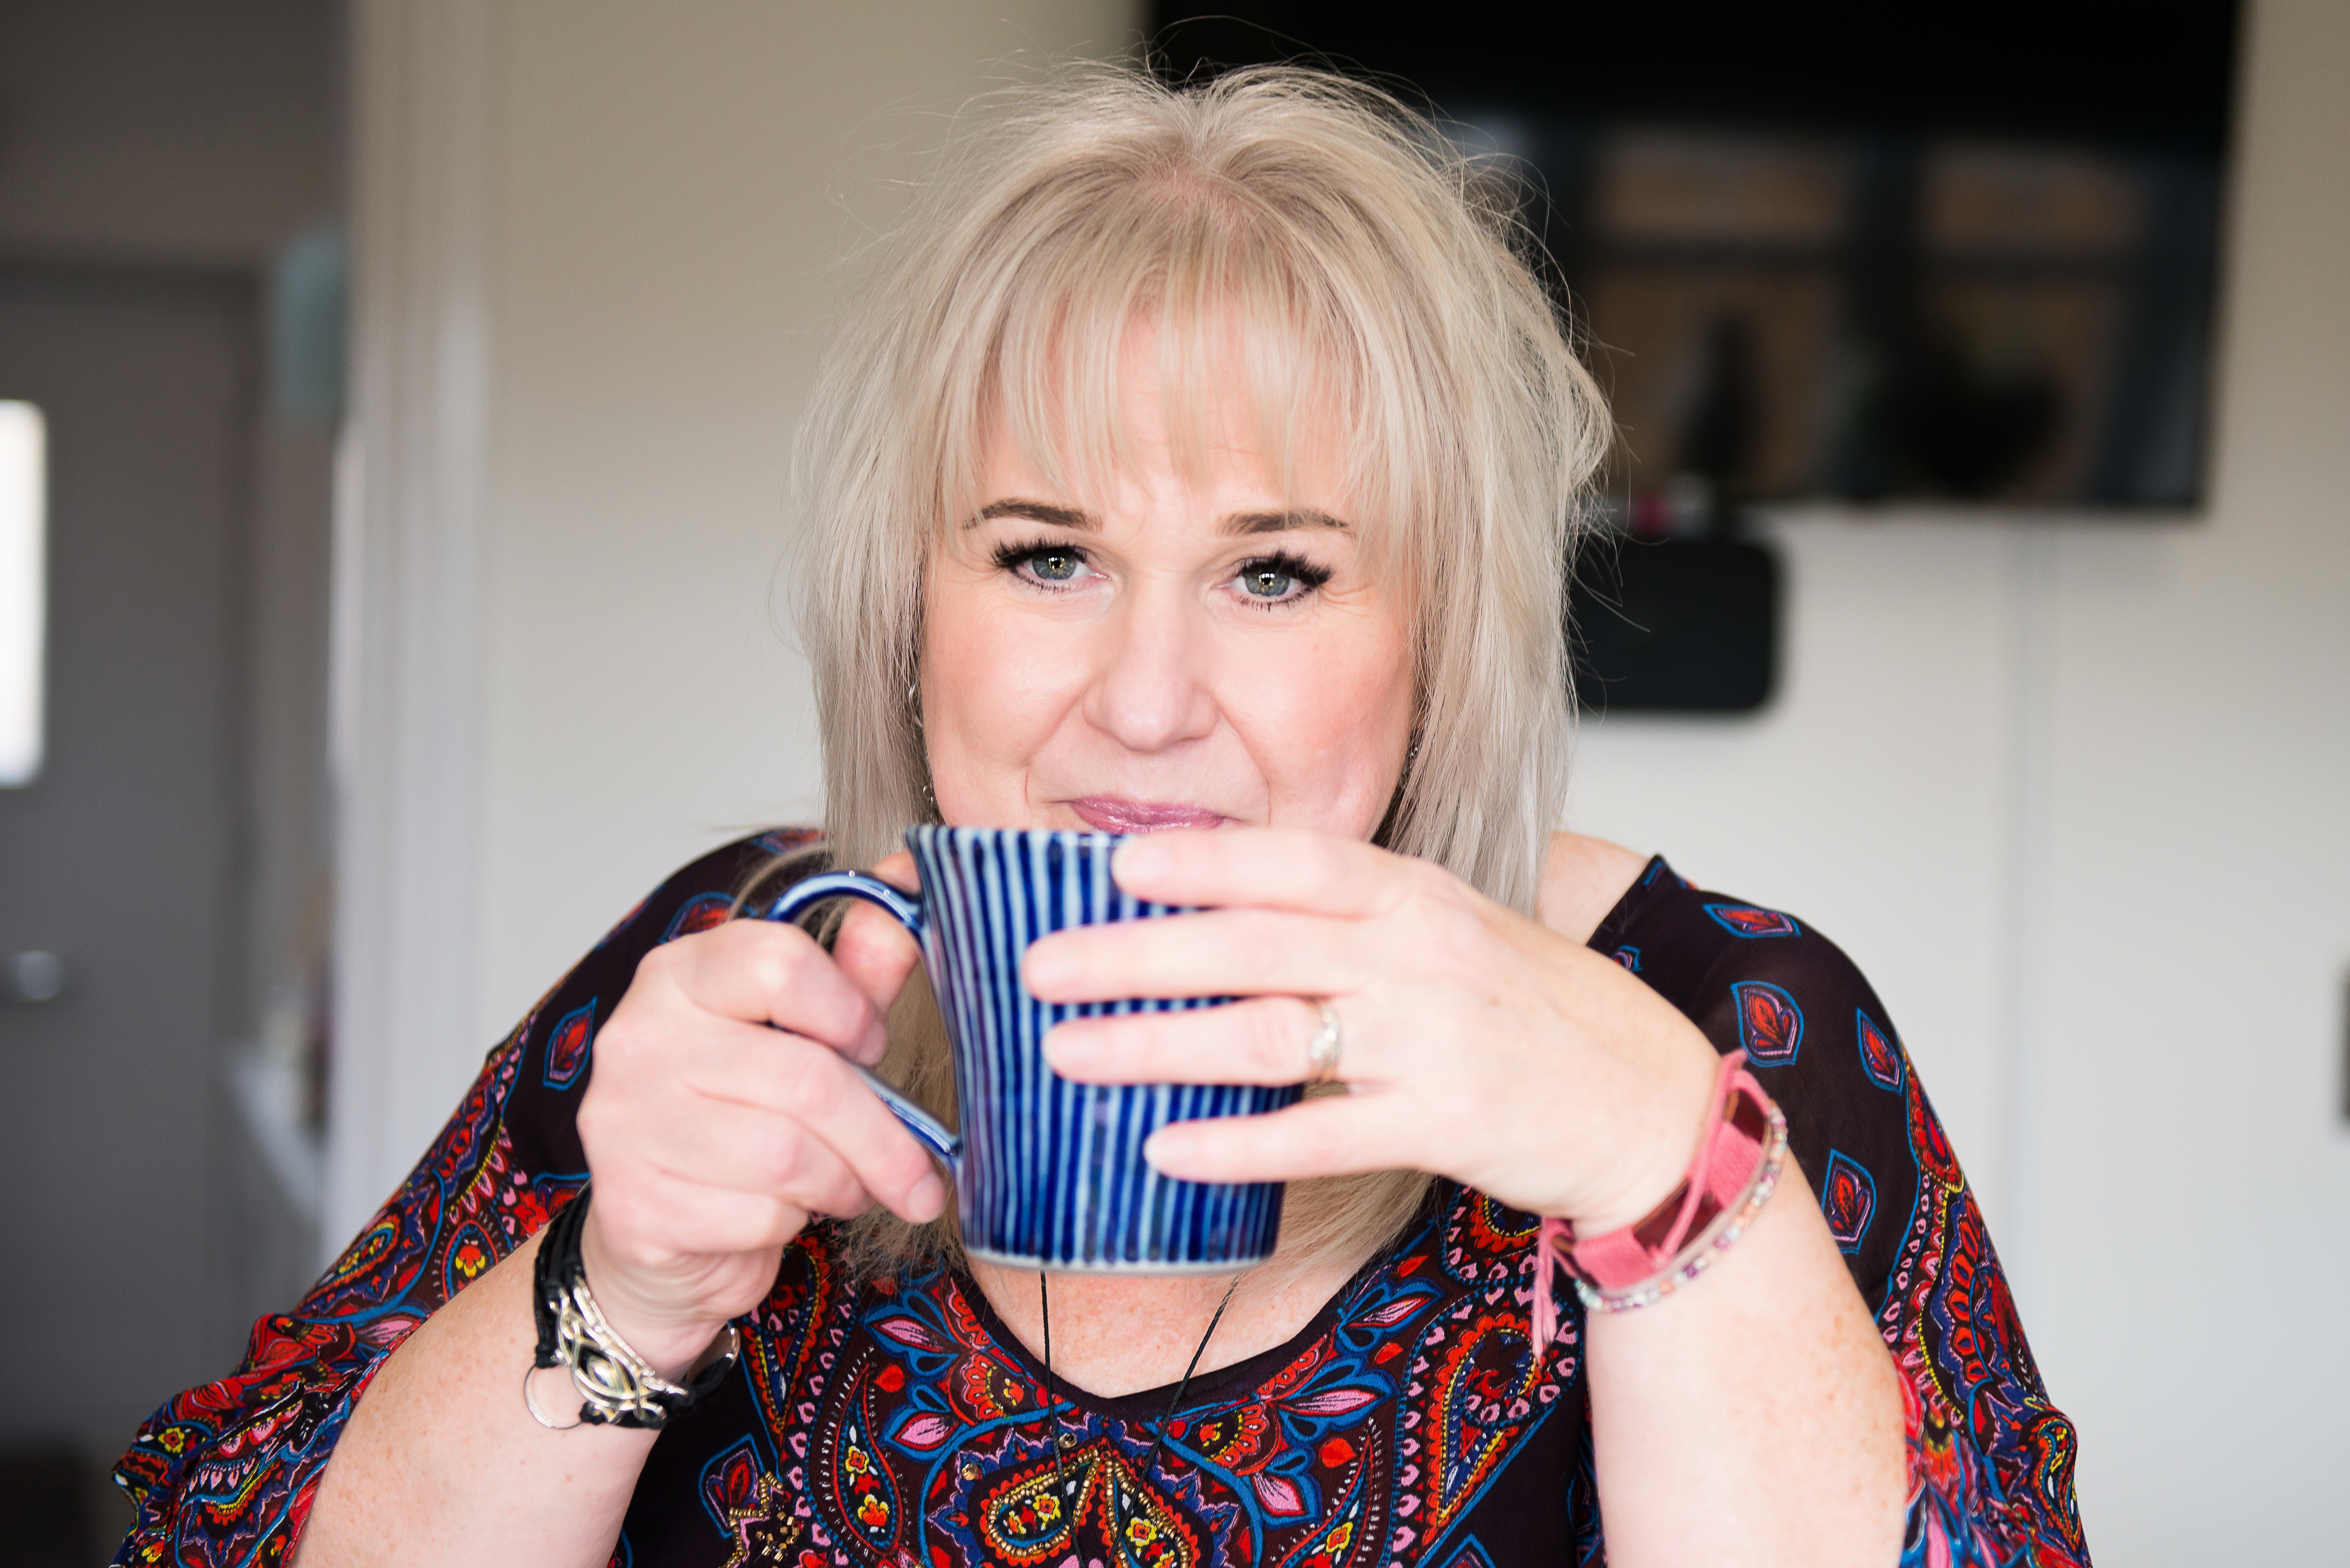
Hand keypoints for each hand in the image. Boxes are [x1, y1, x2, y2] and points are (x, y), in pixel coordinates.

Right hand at [573, 853, 941, 1373]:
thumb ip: (854, 970)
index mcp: (679, 975)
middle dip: (883, 1137)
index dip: (850, 1010)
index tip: (874, 1044)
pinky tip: (780, 1214)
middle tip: (917, 1170)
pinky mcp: (636, 1208)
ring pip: (790, 1157)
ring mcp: (626, 1125)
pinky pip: (760, 1218)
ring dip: (841, 1183)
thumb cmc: (740, 1115)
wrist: (662, 1231)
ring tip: (842, 1185)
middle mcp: (639, 1039)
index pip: (778, 962)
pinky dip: (792, 1225)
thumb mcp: (801, 1032)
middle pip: (807, 1078)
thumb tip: (910, 873)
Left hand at [1028, 830, 1720, 1232]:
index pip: (1292, 860)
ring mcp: (1430, 1041)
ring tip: (1068, 1055)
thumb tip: (1223, 908)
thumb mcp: (1449, 931)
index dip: (1198, 860)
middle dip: (1134, 955)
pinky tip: (1164, 1148)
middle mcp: (1417, 955)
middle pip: (1252, 944)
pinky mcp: (1442, 1123)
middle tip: (1038, 967)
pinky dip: (1234, 1143)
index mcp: (1415, 896)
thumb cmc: (1530, 1010)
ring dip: (1156, 1045)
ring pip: (1267, 1035)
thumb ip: (1352, 916)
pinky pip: (1317, 1133)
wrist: (1647, 1099)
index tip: (1109, 866)